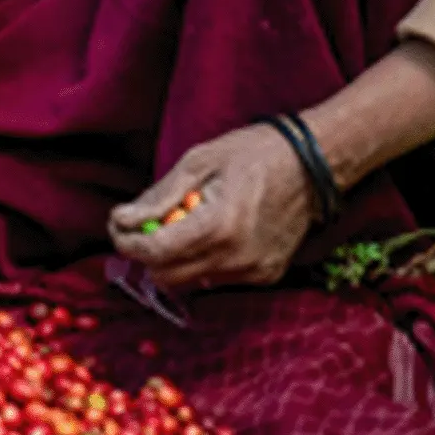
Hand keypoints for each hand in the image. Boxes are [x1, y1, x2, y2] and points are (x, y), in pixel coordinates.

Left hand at [108, 123, 314, 289]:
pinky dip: (203, 259)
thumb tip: (124, 220)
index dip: (127, 241)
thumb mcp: (198, 161)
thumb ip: (159, 197)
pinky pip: (216, 278)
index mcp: (218, 227)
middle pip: (167, 277)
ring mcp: (254, 271)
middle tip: (144, 224)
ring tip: (185, 221)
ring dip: (175, 257)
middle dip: (147, 253)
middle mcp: (237, 259)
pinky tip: (213, 230)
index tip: (118, 224)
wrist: (315, 164)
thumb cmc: (254, 153)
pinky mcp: (266, 275)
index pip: (155, 253)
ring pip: (190, 280)